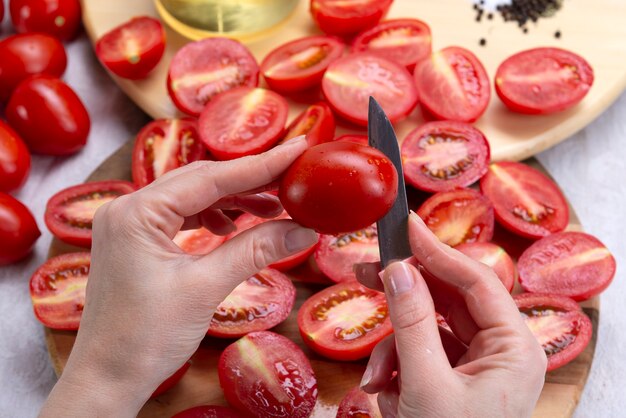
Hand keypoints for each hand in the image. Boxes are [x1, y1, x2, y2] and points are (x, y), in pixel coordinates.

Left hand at [40, 137, 318, 416]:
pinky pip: (182, 216)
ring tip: (273, 208)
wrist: (109, 379)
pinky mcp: (138, 241)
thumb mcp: (206, 287)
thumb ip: (256, 250)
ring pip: (192, 197)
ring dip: (234, 200)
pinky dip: (213, 217)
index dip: (259, 165)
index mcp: (137, 212)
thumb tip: (305, 230)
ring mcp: (130, 224)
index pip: (210, 178)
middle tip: (291, 179)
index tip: (296, 149)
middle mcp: (128, 208)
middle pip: (201, 181)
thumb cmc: (146, 338)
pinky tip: (235, 227)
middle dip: (249, 181)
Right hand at [355, 212, 546, 417]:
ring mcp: (473, 363)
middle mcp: (498, 349)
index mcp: (514, 346)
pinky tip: (386, 394)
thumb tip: (397, 268)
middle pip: (447, 298)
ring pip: (426, 324)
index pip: (476, 280)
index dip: (438, 250)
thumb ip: (411, 322)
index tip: (405, 227)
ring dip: (393, 345)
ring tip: (379, 382)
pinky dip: (396, 364)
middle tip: (366, 267)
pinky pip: (418, 350)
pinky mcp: (451, 375)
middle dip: (405, 295)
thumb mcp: (426, 385)